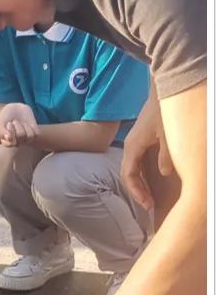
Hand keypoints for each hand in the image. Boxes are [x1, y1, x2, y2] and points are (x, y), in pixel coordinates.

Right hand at [0, 103, 38, 146]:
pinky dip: (32, 126)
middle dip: (17, 125)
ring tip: (20, 122)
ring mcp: (26, 139)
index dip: (10, 130)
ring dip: (24, 126)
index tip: (7, 124)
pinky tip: (26, 123)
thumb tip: (9, 139)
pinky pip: (36, 133)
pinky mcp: (34, 134)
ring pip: (29, 136)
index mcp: (7, 143)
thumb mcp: (0, 123)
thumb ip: (1, 132)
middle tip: (13, 121)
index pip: (11, 142)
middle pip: (20, 136)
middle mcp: (17, 143)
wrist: (14, 109)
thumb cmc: (5, 117)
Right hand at [120, 91, 167, 210]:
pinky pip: (138, 162)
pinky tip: (151, 179)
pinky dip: (142, 174)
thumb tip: (164, 172)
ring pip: (132, 168)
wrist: (162, 89)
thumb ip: (165, 155)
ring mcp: (135, 143)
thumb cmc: (162, 111)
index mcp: (133, 147)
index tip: (147, 204)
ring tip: (148, 196)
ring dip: (139, 183)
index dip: (136, 191)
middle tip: (148, 205)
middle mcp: (130, 147)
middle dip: (137, 191)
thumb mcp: (167, 135)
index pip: (129, 175)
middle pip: (128, 174)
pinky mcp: (141, 140)